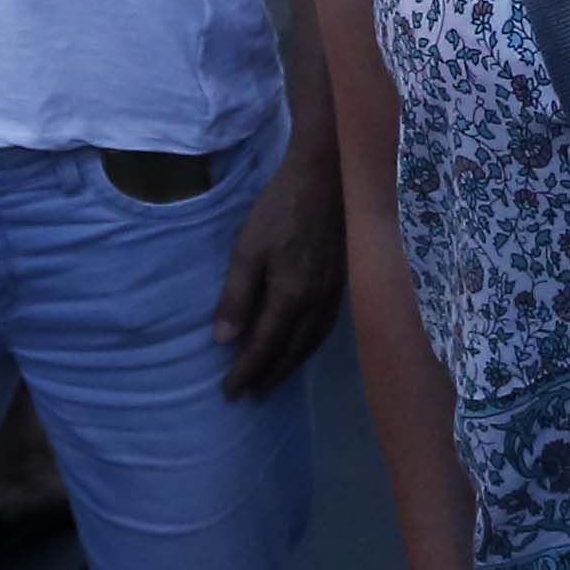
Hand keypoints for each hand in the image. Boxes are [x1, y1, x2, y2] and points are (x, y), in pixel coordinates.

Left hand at [208, 138, 344, 399]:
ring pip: (313, 342)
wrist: (327, 175)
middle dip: (272, 375)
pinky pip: (327, 326)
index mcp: (291, 297)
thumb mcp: (248, 249)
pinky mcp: (344, 279)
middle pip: (293, 351)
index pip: (265, 347)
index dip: (247, 372)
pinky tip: (304, 342)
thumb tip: (224, 341)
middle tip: (254, 394)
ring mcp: (335, 292)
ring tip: (277, 376)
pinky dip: (311, 344)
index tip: (231, 394)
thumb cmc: (280, 209)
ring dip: (293, 364)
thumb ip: (237, 296)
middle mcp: (317, 302)